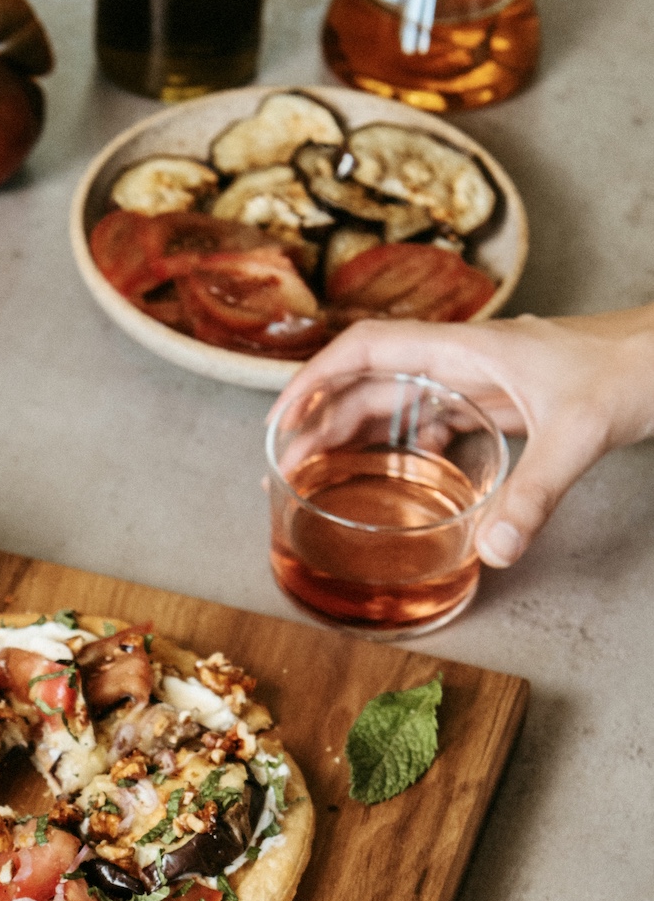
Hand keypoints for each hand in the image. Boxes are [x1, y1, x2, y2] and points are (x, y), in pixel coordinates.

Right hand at [274, 309, 653, 568]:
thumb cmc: (637, 366)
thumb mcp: (579, 432)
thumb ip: (533, 494)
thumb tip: (490, 552)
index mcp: (469, 348)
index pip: (369, 348)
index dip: (315, 379)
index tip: (282, 419)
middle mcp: (467, 361)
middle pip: (373, 381)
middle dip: (322, 417)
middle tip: (284, 465)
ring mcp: (484, 382)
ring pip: (401, 402)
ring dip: (357, 433)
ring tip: (320, 473)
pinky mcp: (505, 404)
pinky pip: (438, 422)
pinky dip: (406, 448)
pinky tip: (397, 479)